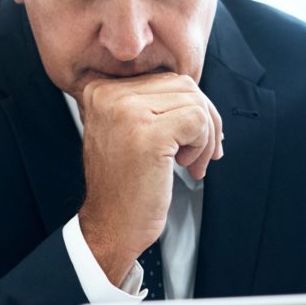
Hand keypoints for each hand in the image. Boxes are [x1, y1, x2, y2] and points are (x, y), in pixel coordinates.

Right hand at [77, 73, 223, 282]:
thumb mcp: (126, 131)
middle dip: (203, 120)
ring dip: (205, 136)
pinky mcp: (150, 134)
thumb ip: (149, 103)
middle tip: (197, 155)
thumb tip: (197, 93)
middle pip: (184, 85)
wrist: (111, 225)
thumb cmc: (124, 185)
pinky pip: (199, 120)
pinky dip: (203, 146)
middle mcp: (109, 95)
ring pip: (195, 101)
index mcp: (101, 90)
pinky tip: (185, 166)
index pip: (165, 78)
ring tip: (190, 163)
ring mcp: (128, 112)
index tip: (190, 137)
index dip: (187, 106)